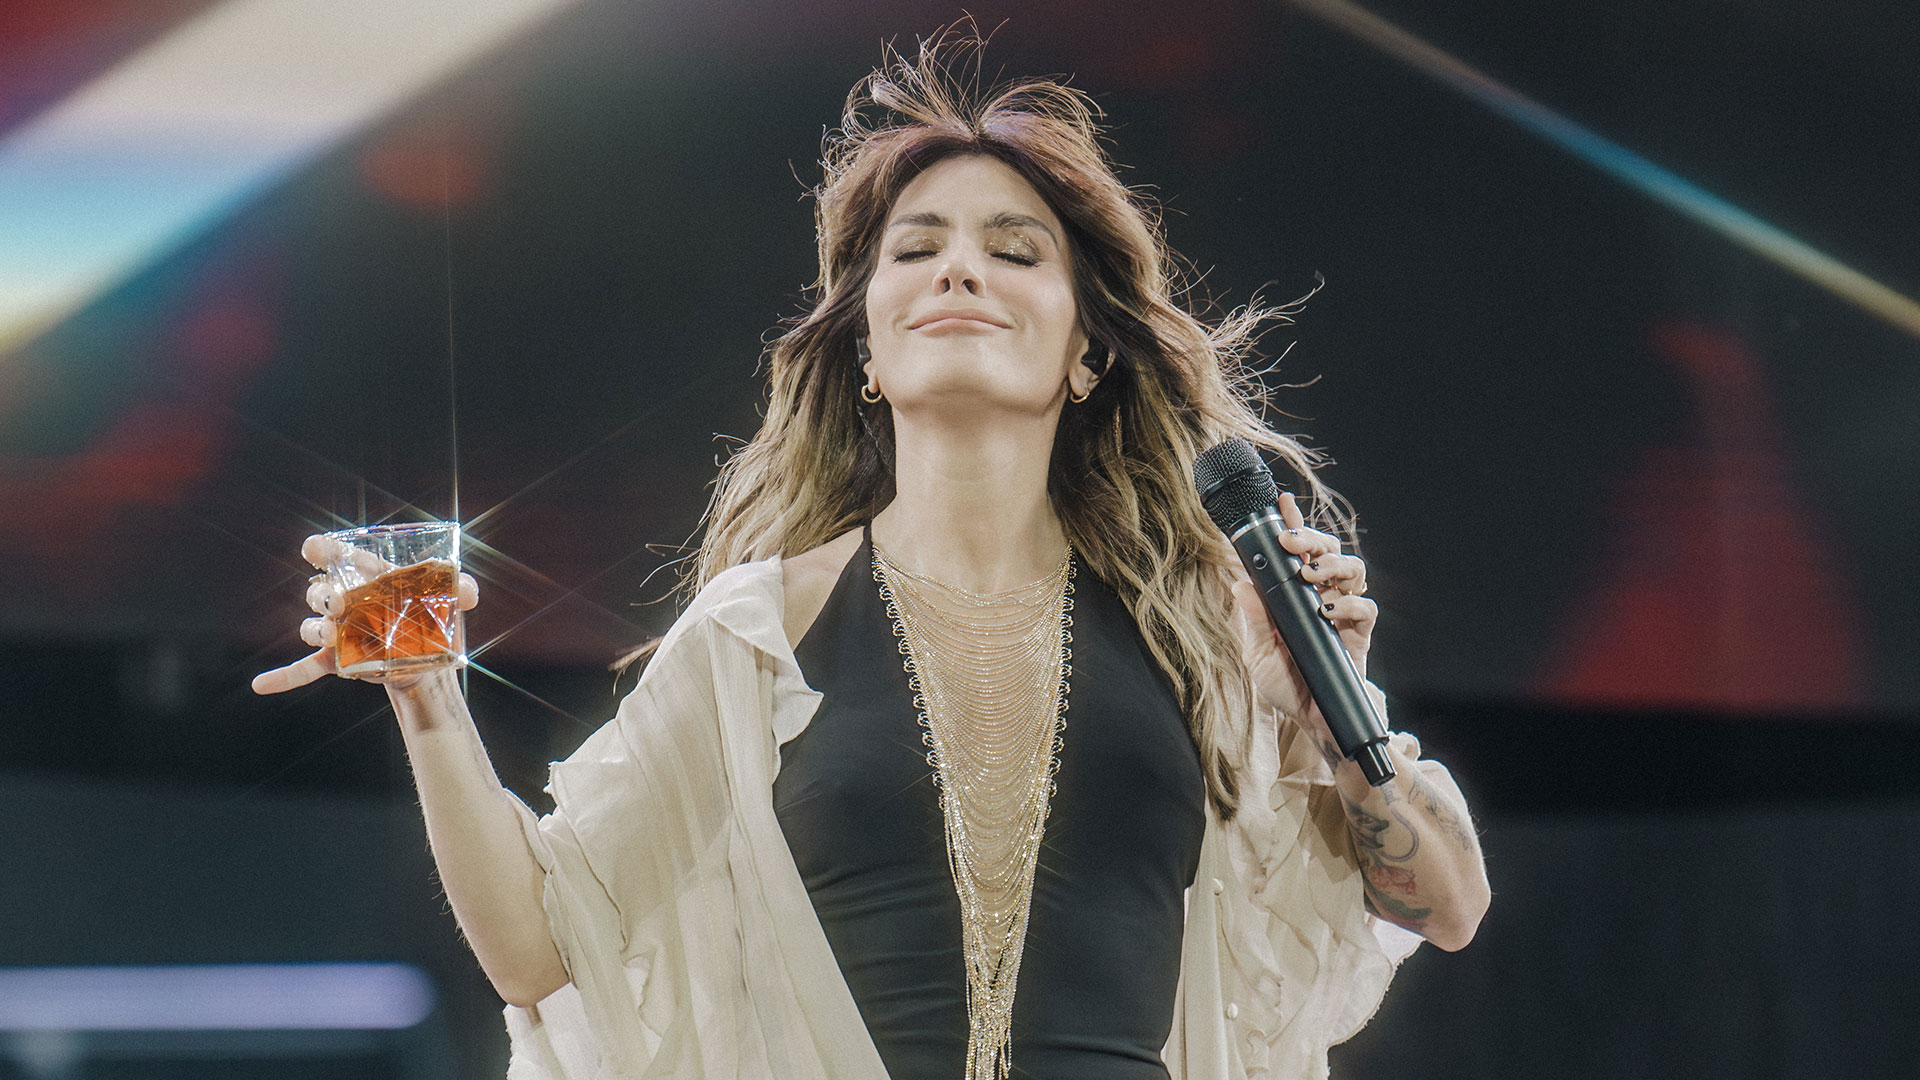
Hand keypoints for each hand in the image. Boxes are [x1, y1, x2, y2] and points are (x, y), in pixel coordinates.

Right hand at [251, 533, 478, 694]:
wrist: (430, 661)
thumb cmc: (434, 618)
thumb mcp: (452, 601)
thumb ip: (460, 589)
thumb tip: (468, 591)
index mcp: (368, 577)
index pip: (338, 556)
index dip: (323, 550)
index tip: (313, 549)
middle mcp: (346, 601)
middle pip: (319, 592)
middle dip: (322, 595)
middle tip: (336, 602)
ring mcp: (338, 632)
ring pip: (310, 627)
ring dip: (313, 629)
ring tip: (326, 635)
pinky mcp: (336, 661)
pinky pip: (303, 668)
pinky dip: (283, 676)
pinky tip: (262, 685)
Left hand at [1227, 492, 1376, 744]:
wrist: (1312, 720)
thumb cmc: (1284, 685)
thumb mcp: (1258, 655)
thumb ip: (1252, 621)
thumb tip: (1239, 584)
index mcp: (1294, 595)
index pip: (1296, 552)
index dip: (1293, 524)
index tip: (1282, 502)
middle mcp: (1321, 596)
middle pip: (1328, 550)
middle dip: (1312, 538)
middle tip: (1293, 542)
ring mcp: (1343, 612)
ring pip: (1352, 568)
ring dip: (1333, 564)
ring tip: (1312, 576)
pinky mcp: (1359, 633)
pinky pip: (1366, 606)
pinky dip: (1350, 602)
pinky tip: (1329, 610)